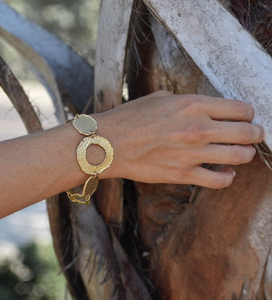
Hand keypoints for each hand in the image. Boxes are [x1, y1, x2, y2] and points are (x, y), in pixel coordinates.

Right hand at [98, 91, 263, 188]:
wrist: (110, 143)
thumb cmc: (130, 118)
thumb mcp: (159, 98)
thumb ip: (183, 102)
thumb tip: (197, 108)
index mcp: (193, 105)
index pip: (240, 109)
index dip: (248, 113)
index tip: (246, 116)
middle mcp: (198, 129)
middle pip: (246, 132)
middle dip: (255, 133)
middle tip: (255, 134)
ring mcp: (193, 154)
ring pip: (239, 157)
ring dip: (246, 154)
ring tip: (243, 153)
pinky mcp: (183, 174)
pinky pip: (219, 180)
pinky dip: (228, 177)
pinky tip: (227, 173)